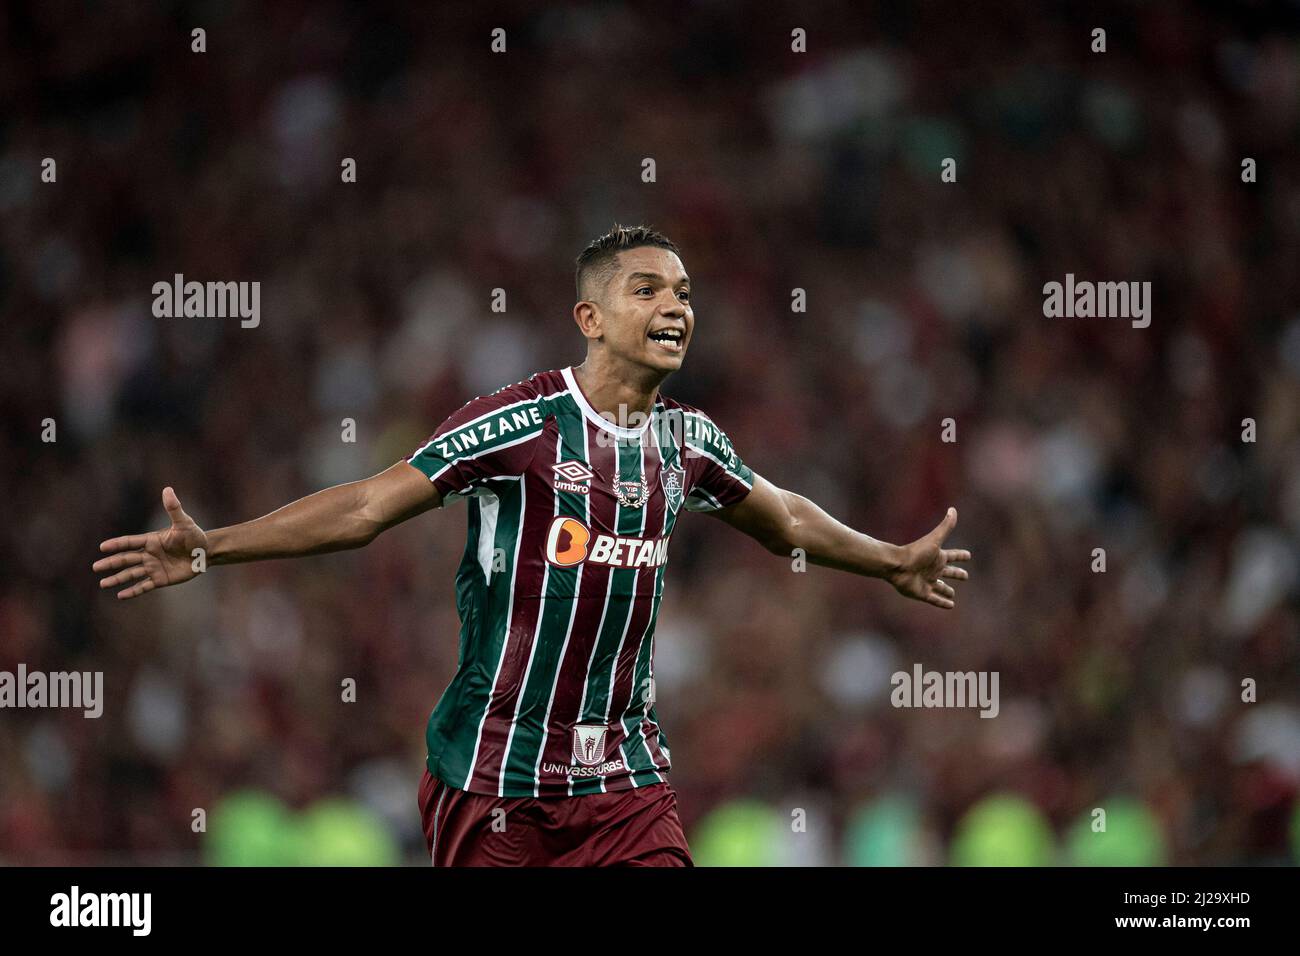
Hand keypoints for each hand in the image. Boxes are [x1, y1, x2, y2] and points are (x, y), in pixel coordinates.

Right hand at [93, 487, 208, 599]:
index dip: (117, 544)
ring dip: (117, 578)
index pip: (130, 542)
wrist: (206, 553)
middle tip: (96, 567)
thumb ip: (174, 508)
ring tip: (103, 583)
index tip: (103, 547)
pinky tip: (121, 596)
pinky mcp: (160, 579)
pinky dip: (133, 591)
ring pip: (131, 574)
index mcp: (151, 541)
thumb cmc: (195, 536)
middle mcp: (149, 554)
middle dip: (111, 563)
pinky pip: (144, 586)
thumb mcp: (184, 522)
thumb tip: (167, 489)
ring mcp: (153, 568)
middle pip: (126, 559)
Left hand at [886, 507, 970, 608]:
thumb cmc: (916, 552)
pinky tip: (950, 606)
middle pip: (948, 572)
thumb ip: (945, 526)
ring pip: (941, 587)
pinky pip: (935, 599)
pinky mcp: (922, 593)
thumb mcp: (934, 539)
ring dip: (947, 591)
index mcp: (937, 557)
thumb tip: (953, 509)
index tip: (968, 555)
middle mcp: (933, 570)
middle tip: (965, 576)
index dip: (961, 556)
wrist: (897, 565)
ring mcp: (927, 582)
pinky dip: (942, 603)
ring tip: (952, 595)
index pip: (953, 556)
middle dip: (957, 574)